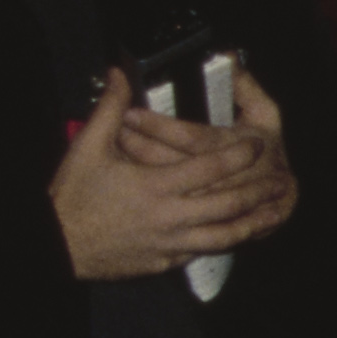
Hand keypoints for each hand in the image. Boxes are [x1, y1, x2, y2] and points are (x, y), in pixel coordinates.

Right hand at [53, 64, 296, 277]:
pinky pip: (202, 252)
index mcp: (154, 186)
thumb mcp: (88, 147)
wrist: (56, 245)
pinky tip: (237, 235)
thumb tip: (119, 74)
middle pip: (226, 204)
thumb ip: (110, 108)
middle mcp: (169, 216)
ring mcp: (170, 243)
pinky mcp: (165, 262)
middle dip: (257, 192)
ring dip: (252, 223)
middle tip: (280, 181)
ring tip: (273, 213)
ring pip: (223, 235)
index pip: (207, 166)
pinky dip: (222, 242)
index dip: (236, 154)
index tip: (256, 145)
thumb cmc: (72, 196)